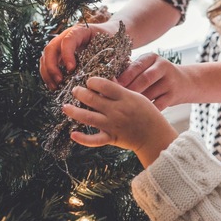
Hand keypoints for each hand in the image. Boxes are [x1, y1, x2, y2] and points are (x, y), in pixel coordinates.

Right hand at [40, 22, 115, 89]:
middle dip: (52, 66)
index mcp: (80, 31)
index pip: (68, 40)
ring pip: (46, 56)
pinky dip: (48, 75)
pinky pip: (47, 63)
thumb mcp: (112, 46)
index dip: (67, 55)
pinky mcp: (59, 54)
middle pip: (51, 48)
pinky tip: (54, 86)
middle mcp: (66, 36)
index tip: (72, 69)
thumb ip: (110, 60)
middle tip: (60, 80)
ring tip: (55, 86)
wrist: (108, 34)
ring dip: (47, 72)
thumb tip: (110, 80)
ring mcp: (60, 44)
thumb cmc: (110, 40)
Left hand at [63, 77, 177, 166]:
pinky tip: (73, 134)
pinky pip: (94, 140)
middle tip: (75, 90)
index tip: (90, 81)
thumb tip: (106, 80)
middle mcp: (117, 110)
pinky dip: (82, 138)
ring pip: (88, 117)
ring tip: (66, 107)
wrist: (155, 136)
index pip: (104, 85)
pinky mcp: (111, 138)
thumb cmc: (148, 114)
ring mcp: (113, 125)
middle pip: (92, 98)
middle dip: (80, 93)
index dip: (93, 81)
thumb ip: (121, 90)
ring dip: (74, 111)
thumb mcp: (138, 97)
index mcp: (125, 98)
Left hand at [117, 52, 187, 110]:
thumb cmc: (157, 76)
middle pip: (144, 79)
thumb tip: (107, 80)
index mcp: (153, 57)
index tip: (110, 87)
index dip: (123, 77)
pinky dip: (146, 111)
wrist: (185, 82)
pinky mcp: (174, 95)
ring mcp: (170, 82)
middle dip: (128, 90)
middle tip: (114, 100)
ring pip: (150, 94)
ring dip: (135, 103)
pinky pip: (157, 105)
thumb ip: (131, 70)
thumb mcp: (148, 66)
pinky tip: (136, 115)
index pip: (136, 66)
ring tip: (121, 110)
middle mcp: (163, 67)